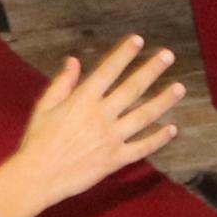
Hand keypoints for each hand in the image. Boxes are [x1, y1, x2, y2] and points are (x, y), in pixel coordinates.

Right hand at [0, 35, 184, 216]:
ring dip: (163, 101)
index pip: (108, 70)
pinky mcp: (115, 160)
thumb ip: (62, 83)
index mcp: (83, 100)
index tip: (138, 40)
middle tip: (168, 56)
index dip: (124, 54)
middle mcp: (101, 116)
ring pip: (144, 116)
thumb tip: (73, 61)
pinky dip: (158, 139)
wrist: (38, 176)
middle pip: (132, 89)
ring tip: (179, 88)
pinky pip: (142, 148)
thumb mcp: (44, 106)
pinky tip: (172, 129)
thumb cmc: (38, 140)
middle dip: (151, 70)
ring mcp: (111, 138)